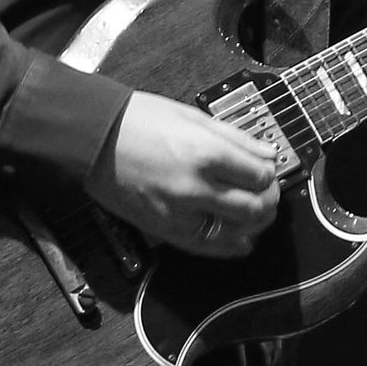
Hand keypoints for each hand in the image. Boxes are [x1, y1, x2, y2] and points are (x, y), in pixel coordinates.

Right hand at [84, 91, 280, 257]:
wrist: (96, 138)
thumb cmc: (140, 120)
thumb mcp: (193, 117)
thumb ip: (236, 138)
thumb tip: (269, 153)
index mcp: (205, 153)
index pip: (260, 176)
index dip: (270, 173)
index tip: (267, 169)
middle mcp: (196, 188)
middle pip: (255, 208)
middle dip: (269, 200)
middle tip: (268, 191)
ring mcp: (180, 214)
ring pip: (237, 233)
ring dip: (255, 225)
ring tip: (254, 211)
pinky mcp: (165, 231)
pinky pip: (209, 248)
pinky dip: (231, 245)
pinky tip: (240, 237)